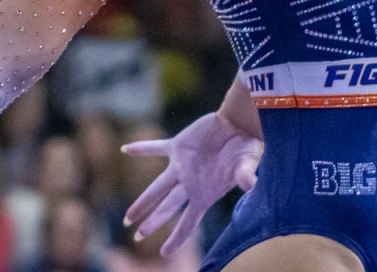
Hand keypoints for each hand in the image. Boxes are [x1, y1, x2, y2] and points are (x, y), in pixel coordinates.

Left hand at [123, 111, 262, 256]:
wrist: (240, 123)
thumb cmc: (248, 146)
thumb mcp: (248, 163)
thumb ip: (245, 175)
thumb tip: (251, 184)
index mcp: (204, 194)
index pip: (188, 222)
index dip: (176, 238)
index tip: (164, 252)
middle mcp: (190, 183)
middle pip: (166, 208)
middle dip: (152, 222)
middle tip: (136, 236)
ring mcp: (182, 165)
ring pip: (157, 186)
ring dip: (142, 201)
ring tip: (127, 217)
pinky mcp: (179, 146)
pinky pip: (156, 148)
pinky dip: (141, 149)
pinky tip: (125, 150)